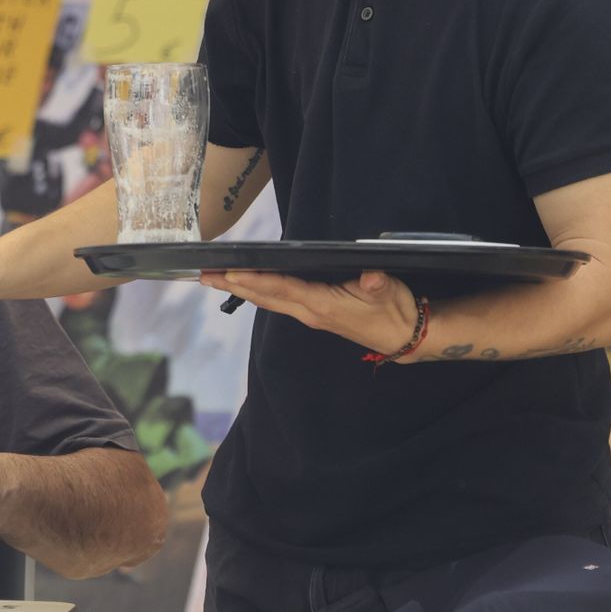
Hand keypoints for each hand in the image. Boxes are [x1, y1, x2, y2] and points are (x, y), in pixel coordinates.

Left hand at [199, 269, 418, 354]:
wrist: (406, 338)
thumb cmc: (396, 312)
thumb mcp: (390, 293)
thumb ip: (378, 284)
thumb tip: (370, 276)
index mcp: (323, 305)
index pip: (282, 289)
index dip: (256, 280)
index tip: (230, 273)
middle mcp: (310, 312)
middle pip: (265, 296)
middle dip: (234, 285)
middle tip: (204, 275)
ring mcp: (310, 315)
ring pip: (268, 300)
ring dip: (242, 289)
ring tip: (216, 279)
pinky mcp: (315, 314)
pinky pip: (278, 301)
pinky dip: (259, 291)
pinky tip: (248, 285)